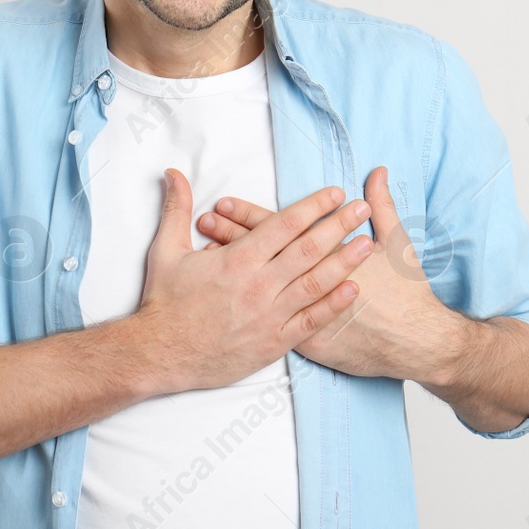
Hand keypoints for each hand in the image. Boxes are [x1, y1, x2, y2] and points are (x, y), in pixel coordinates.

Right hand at [132, 167, 375, 392]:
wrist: (160, 354)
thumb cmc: (164, 304)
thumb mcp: (166, 250)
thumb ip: (177, 209)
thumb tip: (174, 173)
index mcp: (237, 260)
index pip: (284, 225)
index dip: (313, 206)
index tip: (334, 193)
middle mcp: (258, 285)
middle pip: (308, 249)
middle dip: (338, 226)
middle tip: (361, 208)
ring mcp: (269, 316)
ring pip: (315, 283)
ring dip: (345, 262)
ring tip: (368, 243)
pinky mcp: (273, 343)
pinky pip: (310, 321)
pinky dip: (333, 305)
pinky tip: (352, 289)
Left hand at [196, 166, 457, 380]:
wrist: (414, 342)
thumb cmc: (406, 293)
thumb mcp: (397, 243)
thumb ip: (383, 206)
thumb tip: (376, 173)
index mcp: (325, 253)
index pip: (278, 228)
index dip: (248, 215)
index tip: (222, 203)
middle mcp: (307, 282)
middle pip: (259, 254)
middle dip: (229, 236)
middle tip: (202, 220)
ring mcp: (302, 314)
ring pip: (255, 287)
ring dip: (229, 268)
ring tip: (203, 251)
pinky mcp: (303, 341)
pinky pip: (265, 321)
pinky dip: (242, 306)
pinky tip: (223, 298)